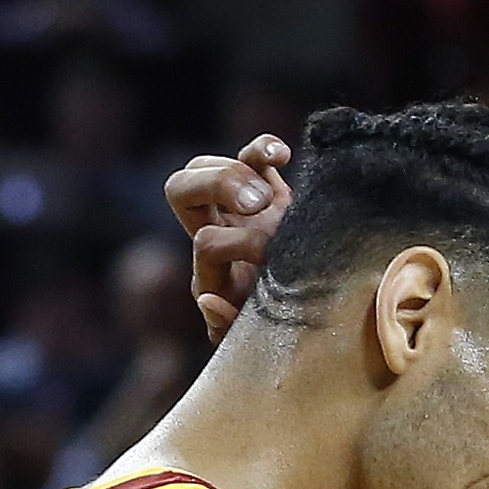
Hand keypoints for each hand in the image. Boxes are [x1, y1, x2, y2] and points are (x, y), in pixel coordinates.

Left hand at [164, 134, 292, 345]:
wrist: (309, 318)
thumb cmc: (275, 335)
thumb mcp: (251, 341)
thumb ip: (226, 328)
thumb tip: (206, 299)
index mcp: (211, 272)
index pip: (206, 243)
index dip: (235, 245)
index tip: (269, 256)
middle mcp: (214, 234)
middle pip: (180, 187)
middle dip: (220, 185)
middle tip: (258, 204)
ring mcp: (235, 209)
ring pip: (205, 164)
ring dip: (238, 170)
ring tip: (269, 196)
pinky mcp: (265, 189)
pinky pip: (251, 153)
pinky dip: (263, 147)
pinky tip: (285, 156)